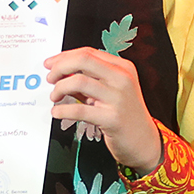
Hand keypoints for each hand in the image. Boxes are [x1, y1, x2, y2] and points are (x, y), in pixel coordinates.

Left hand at [45, 47, 160, 174]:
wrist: (144, 141)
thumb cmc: (125, 115)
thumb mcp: (110, 91)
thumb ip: (89, 79)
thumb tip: (61, 71)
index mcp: (122, 68)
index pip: (88, 52)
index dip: (65, 56)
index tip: (50, 63)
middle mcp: (122, 79)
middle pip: (84, 60)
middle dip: (60, 67)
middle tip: (50, 78)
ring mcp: (118, 98)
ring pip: (79, 82)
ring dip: (59, 88)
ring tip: (54, 97)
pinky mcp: (112, 119)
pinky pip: (79, 110)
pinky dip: (62, 110)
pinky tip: (57, 112)